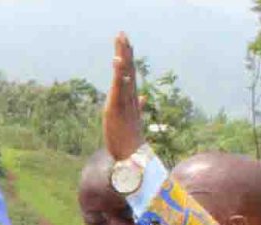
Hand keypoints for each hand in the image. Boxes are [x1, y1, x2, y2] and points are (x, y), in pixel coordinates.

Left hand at [103, 32, 145, 160]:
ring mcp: (124, 102)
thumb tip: (144, 97)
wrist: (133, 155)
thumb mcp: (133, 119)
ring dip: (123, 56)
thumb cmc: (131, 140)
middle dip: (125, 51)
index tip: (126, 42)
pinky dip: (118, 73)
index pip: (130, 74)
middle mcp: (130, 97)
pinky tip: (116, 60)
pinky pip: (118, 87)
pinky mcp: (116, 108)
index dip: (128, 58)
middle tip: (122, 33)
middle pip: (129, 69)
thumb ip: (139, 106)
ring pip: (125, 75)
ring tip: (120, 40)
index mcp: (132, 99)